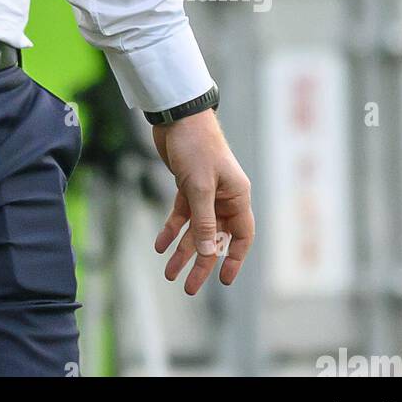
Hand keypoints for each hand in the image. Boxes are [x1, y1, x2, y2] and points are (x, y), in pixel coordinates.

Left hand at [151, 109, 253, 294]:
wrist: (177, 115)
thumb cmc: (195, 145)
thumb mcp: (199, 186)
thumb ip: (203, 220)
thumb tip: (208, 252)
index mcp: (237, 196)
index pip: (241, 236)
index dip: (234, 260)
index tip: (223, 281)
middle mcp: (224, 196)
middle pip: (215, 237)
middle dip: (201, 262)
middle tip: (188, 286)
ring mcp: (205, 191)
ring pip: (195, 228)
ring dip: (182, 250)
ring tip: (169, 272)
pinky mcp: (186, 184)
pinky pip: (181, 213)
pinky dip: (171, 229)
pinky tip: (160, 244)